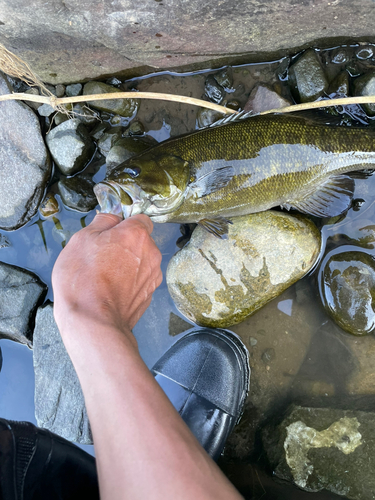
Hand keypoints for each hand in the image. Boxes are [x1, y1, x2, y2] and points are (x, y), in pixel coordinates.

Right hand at [52, 213, 162, 340]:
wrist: (94, 322)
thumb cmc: (84, 279)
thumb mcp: (81, 240)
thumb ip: (101, 223)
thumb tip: (111, 217)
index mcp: (136, 234)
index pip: (139, 219)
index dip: (124, 224)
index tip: (110, 232)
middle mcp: (151, 253)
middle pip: (141, 242)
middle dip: (125, 245)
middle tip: (101, 256)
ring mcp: (153, 276)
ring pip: (141, 262)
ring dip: (128, 264)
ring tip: (103, 276)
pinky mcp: (149, 295)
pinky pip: (139, 281)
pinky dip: (129, 283)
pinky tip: (110, 290)